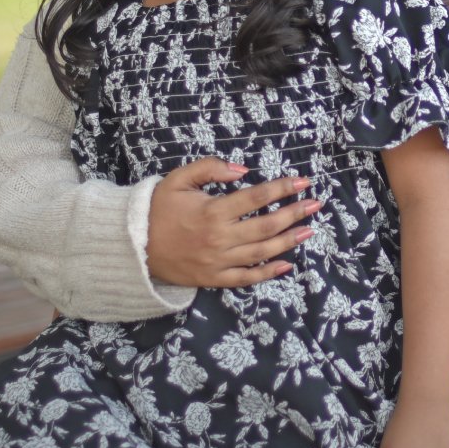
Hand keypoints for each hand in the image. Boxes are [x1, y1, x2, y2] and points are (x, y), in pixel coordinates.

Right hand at [145, 158, 318, 287]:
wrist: (133, 244)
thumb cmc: (157, 208)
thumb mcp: (178, 179)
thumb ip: (210, 168)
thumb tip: (243, 170)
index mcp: (213, 211)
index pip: (257, 198)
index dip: (282, 188)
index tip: (302, 181)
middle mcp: (220, 238)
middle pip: (267, 226)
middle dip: (295, 213)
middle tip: (316, 204)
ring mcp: (218, 261)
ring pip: (262, 252)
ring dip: (289, 241)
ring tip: (309, 230)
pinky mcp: (214, 278)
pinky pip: (246, 278)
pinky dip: (268, 273)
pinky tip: (286, 265)